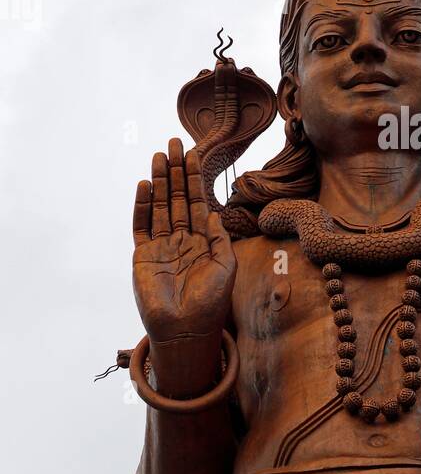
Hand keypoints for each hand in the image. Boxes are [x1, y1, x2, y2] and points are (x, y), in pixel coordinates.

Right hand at [133, 140, 235, 343]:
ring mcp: (161, 246)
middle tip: (175, 143)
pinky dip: (142, 205)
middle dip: (176, 171)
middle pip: (177, 197)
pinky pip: (141, 225)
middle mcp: (181, 239)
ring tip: (159, 156)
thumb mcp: (226, 267)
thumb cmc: (210, 302)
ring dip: (158, 180)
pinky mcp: (143, 255)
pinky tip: (144, 185)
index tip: (196, 153)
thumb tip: (212, 212)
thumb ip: (220, 239)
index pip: (197, 201)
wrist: (186, 329)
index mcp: (202, 240)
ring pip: (159, 206)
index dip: (196, 178)